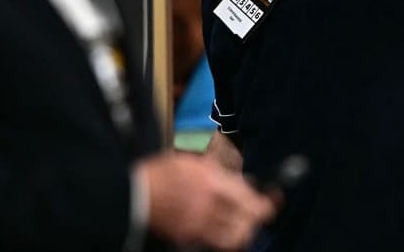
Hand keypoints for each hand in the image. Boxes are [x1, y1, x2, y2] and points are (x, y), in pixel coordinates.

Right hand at [138, 152, 276, 250]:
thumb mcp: (191, 162)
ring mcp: (197, 225)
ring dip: (242, 231)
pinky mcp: (187, 237)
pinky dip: (223, 238)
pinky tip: (220, 228)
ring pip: (235, 237)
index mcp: (210, 181)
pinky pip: (215, 242)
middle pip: (247, 222)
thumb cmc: (161, 173)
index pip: (249, 199)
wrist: (132, 194)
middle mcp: (207, 205)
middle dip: (256, 218)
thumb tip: (242, 182)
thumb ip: (217, 172)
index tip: (271, 200)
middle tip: (258, 213)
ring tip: (242, 224)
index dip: (265, 202)